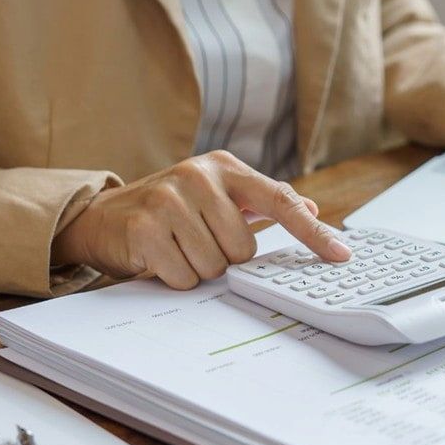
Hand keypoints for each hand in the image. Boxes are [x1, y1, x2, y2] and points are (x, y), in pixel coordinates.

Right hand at [51, 150, 351, 288]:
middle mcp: (198, 176)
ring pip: (214, 265)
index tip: (341, 255)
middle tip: (197, 243)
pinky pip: (184, 276)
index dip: (312, 231)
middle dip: (223, 257)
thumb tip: (312, 208)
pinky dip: (174, 277)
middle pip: (243, 248)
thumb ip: (262, 203)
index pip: (280, 200)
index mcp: (224, 167)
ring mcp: (170, 198)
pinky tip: (159, 257)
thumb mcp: (216, 197)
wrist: (103, 217)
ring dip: (197, 269)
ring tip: (176, 248)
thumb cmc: (169, 210)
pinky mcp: (146, 226)